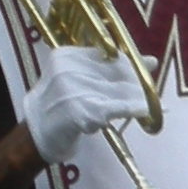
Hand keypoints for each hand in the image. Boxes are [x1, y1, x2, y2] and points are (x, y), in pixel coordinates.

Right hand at [19, 46, 150, 164]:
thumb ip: (108, 68)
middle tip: (146, 96)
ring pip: (117, 91)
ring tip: (140, 106)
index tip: (142, 76)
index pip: (108, 54)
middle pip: (115, 72)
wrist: (36, 134)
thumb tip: (152, 60)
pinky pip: (115, 108)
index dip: (129, 66)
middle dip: (134, 85)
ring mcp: (71, 90)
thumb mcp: (77, 79)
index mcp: (66, 56)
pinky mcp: (79, 111)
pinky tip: (140, 112)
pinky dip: (131, 109)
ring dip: (134, 100)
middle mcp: (66, 69)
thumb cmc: (59, 105)